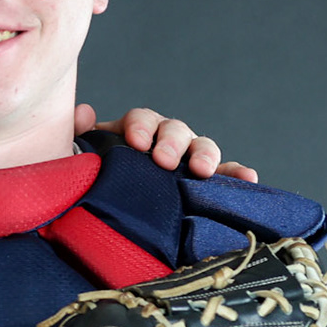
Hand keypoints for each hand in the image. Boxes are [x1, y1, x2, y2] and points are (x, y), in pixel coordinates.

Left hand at [74, 104, 257, 181]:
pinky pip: (226, 176)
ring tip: (202, 170)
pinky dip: (237, 175)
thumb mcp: (82, 159)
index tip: (136, 143)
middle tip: (163, 160)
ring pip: (202, 148)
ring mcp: (187, 160)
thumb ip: (78, 137)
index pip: (141, 120)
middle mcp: (164, 141)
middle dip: (171, 142)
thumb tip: (82, 113)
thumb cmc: (95, 180)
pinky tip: (249, 180)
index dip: (141, 127)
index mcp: (135, 132)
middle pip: (175, 130)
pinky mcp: (204, 183)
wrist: (109, 213)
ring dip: (205, 156)